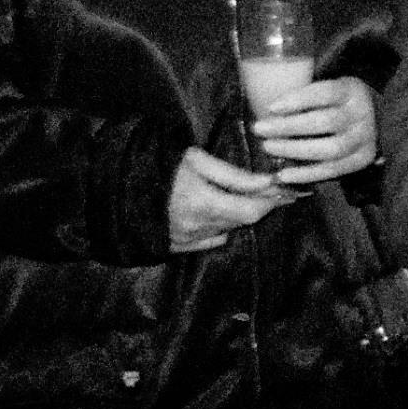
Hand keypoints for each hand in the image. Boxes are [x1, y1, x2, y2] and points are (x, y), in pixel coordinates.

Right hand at [167, 146, 287, 250]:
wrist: (117, 188)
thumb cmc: (159, 166)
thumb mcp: (197, 161)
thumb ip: (234, 175)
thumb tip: (270, 183)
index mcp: (202, 205)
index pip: (253, 210)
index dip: (274, 201)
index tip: (290, 190)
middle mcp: (197, 228)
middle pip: (244, 220)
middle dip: (261, 205)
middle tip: (276, 191)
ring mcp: (187, 240)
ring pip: (229, 229)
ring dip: (241, 214)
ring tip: (247, 195)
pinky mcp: (177, 247)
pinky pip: (212, 239)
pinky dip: (221, 226)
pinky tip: (219, 210)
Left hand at [252, 73, 378, 184]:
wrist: (374, 117)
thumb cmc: (336, 101)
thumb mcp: (327, 88)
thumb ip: (304, 95)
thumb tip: (265, 106)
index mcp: (352, 90)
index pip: (325, 93)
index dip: (298, 100)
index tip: (271, 107)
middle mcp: (362, 114)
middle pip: (326, 122)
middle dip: (289, 127)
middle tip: (260, 129)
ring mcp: (365, 139)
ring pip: (330, 149)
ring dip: (295, 150)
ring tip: (269, 147)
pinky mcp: (362, 159)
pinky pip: (333, 170)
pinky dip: (306, 174)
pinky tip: (284, 174)